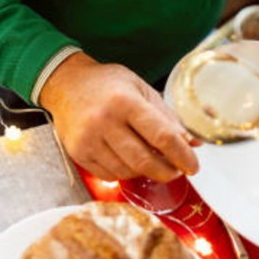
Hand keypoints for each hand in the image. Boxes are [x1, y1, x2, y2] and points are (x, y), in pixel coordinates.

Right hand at [38, 51, 200, 181]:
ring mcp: (88, 139)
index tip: (193, 165)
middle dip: (166, 171)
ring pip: (126, 171)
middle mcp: (104, 120)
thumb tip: (192, 142)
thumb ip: (166, 116)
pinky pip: (108, 175)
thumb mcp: (140, 89)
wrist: (66, 83)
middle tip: (176, 171)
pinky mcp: (77, 152)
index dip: (182, 155)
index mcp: (125, 101)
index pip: (162, 136)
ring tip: (150, 162)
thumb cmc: (106, 84)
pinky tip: (127, 160)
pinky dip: (123, 172)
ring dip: (144, 172)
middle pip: (145, 160)